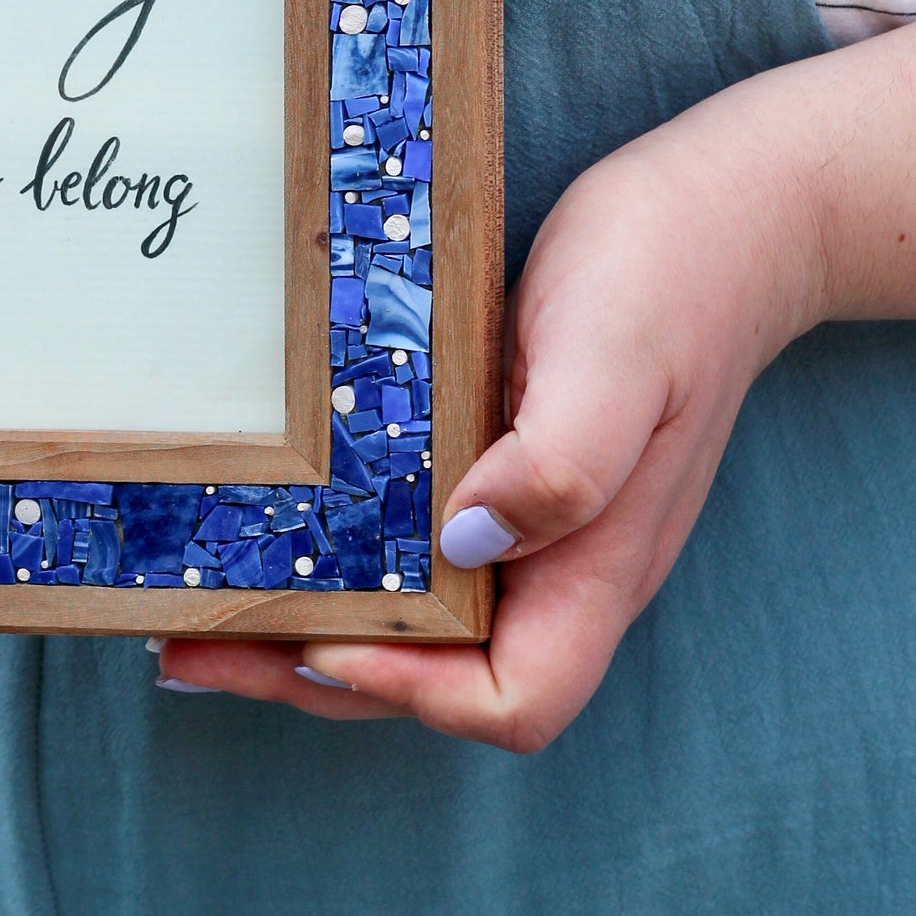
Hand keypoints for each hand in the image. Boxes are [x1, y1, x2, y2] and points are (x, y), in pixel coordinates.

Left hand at [160, 75, 829, 748]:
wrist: (729, 215)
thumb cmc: (674, 272)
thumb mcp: (618, 351)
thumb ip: (560, 460)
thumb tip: (467, 542)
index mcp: (597, 564)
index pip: (513, 699)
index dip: (412, 693)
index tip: (317, 639)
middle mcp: (562, 572)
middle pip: (437, 683)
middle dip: (307, 676)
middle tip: (186, 647)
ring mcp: (532, 535)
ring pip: (416, 629)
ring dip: (303, 632)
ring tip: (187, 615)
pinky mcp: (498, 482)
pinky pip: (414, 558)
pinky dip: (338, 566)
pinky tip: (268, 535)